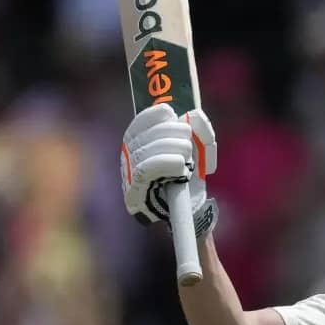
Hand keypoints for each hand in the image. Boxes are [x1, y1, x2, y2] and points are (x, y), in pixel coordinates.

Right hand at [120, 103, 218, 235]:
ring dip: (173, 150)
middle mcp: (128, 157)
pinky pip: (148, 168)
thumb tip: (195, 115)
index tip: (170, 112)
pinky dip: (168, 164)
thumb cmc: (187, 179)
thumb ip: (197, 131)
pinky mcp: (134, 191)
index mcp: (137, 145)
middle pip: (146, 135)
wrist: (185, 212)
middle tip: (188, 144)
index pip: (138, 124)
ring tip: (187, 160)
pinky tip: (181, 169)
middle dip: (171, 133)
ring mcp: (128, 174)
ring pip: (148, 150)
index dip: (152, 115)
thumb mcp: (194, 151)